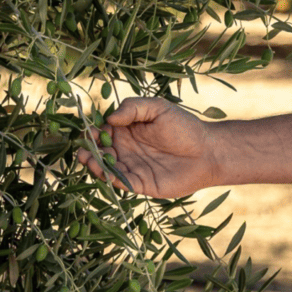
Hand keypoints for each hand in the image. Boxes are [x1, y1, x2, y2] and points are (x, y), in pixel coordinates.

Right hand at [75, 97, 221, 197]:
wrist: (207, 152)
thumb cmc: (184, 127)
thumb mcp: (158, 108)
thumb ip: (133, 108)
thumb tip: (110, 118)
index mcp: (126, 130)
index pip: (101, 132)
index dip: (92, 133)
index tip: (89, 133)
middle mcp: (125, 149)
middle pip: (99, 152)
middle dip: (88, 153)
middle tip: (84, 153)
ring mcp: (131, 167)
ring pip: (106, 169)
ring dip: (96, 167)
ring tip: (92, 162)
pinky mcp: (140, 184)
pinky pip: (121, 183)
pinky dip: (112, 181)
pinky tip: (109, 175)